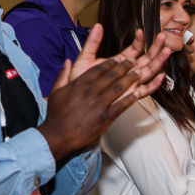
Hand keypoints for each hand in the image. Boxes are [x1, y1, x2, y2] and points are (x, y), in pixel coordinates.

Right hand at [40, 55, 165, 160]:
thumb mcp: (55, 92)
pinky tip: (137, 93)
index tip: (119, 58)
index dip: (111, 63)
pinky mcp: (105, 117)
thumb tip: (67, 61)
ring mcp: (99, 105)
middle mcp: (91, 91)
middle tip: (133, 61)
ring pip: (119, 87)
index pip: (99, 69)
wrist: (58, 136)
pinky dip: (130, 99)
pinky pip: (121, 105)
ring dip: (131, 79)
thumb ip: (63, 75)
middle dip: (124, 67)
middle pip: (112, 75)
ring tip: (139, 72)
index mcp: (80, 84)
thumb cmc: (56, 115)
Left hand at [52, 24, 170, 101]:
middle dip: (155, 48)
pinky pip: (145, 90)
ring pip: (149, 71)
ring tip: (167, 49)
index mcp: (118, 62)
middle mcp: (126, 72)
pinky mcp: (130, 95)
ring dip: (158, 61)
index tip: (140, 31)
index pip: (133, 49)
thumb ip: (92, 43)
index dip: (139, 40)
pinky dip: (154, 84)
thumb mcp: (84, 59)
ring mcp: (130, 83)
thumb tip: (98, 25)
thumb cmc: (79, 82)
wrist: (75, 101)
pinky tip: (161, 75)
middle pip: (146, 59)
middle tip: (162, 36)